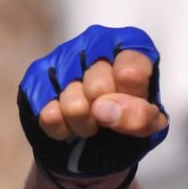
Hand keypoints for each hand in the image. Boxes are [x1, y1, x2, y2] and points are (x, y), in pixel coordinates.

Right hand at [18, 25, 169, 180]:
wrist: (94, 145)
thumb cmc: (127, 123)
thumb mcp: (150, 126)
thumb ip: (141, 116)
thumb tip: (104, 109)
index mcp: (130, 46)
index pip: (131, 68)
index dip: (130, 95)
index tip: (133, 101)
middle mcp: (95, 43)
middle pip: (99, 86)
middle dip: (106, 114)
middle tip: (109, 117)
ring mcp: (63, 58)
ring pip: (73, 102)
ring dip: (84, 125)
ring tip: (90, 123)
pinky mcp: (37, 79)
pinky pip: (49, 113)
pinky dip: (63, 130)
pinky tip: (69, 126)